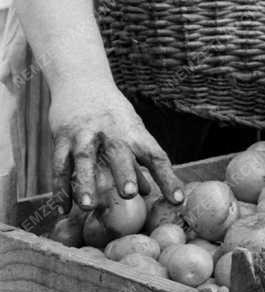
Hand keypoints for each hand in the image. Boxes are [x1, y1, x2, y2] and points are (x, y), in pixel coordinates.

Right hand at [48, 81, 182, 211]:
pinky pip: (59, 165)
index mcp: (135, 133)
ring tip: (88, 206)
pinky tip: (62, 208)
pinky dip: (60, 187)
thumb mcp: (131, 132)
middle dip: (125, 173)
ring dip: (86, 183)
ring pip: (84, 159)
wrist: (83, 82)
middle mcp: (112, 132)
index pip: (156, 156)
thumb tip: (147, 192)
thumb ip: (137, 162)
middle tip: (128, 194)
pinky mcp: (62, 138)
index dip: (168, 178)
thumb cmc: (113, 116)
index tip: (178, 200)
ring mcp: (85, 134)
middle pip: (120, 153)